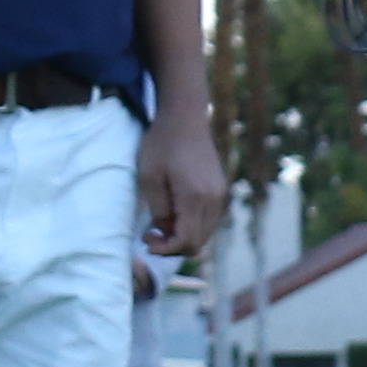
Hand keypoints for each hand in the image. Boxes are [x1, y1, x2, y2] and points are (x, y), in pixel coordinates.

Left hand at [134, 106, 222, 264]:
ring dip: (182, 237)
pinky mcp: (220, 190)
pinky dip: (191, 225)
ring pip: (205, 233)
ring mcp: (220, 194)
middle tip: (150, 234)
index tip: (147, 241)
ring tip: (159, 224)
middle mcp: (213, 199)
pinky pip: (208, 220)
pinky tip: (173, 214)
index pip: (186, 241)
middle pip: (198, 243)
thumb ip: (158, 210)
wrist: (185, 116)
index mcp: (195, 197)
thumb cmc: (161, 144)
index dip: (166, 250)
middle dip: (173, 246)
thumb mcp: (149, 178)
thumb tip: (164, 232)